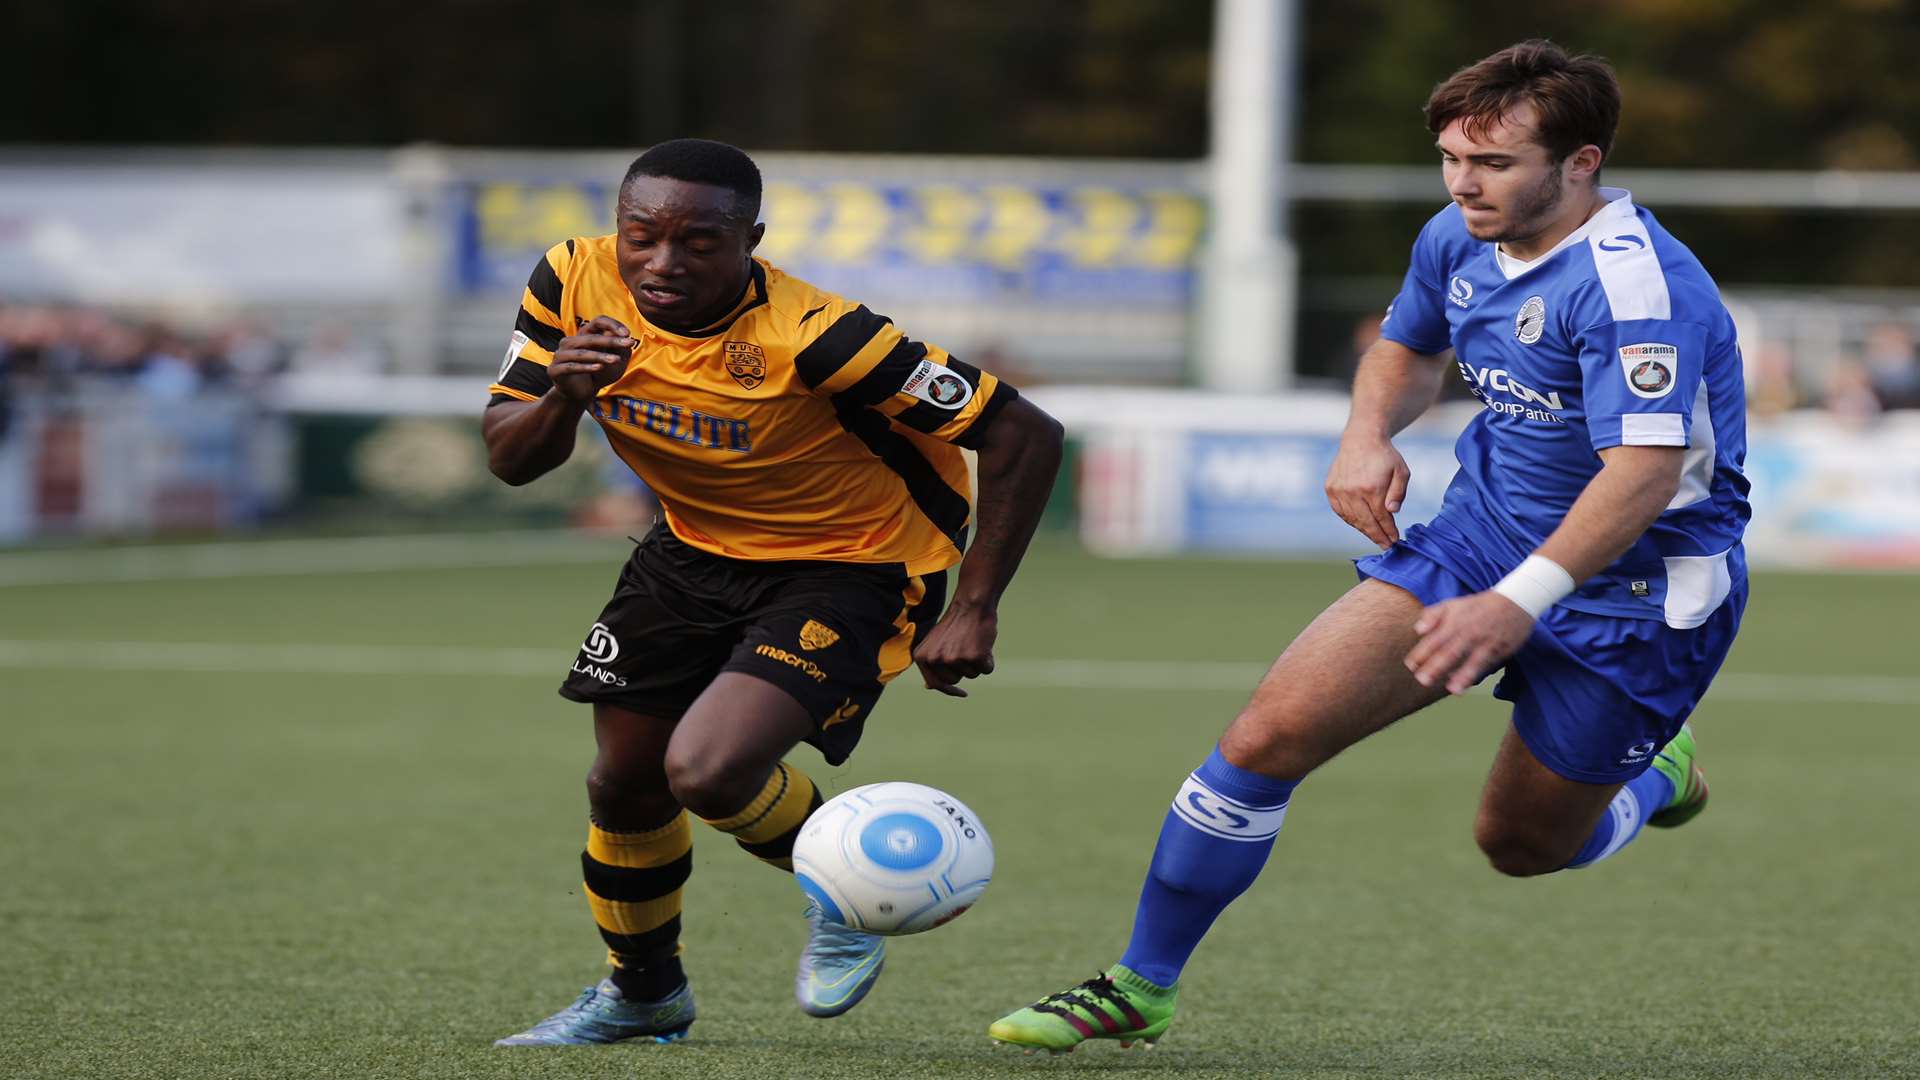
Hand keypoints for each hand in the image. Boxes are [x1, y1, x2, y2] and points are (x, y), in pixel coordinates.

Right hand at [549, 316, 633, 402]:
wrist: (581, 394)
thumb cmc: (599, 374)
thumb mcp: (615, 362)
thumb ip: (621, 350)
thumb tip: (627, 338)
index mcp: (584, 335)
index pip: (598, 322)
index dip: (613, 325)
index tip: (628, 334)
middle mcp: (570, 342)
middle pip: (590, 337)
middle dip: (610, 341)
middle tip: (628, 344)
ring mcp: (560, 355)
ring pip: (581, 352)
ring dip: (599, 356)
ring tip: (615, 360)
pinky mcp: (555, 370)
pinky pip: (571, 367)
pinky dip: (585, 367)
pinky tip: (599, 368)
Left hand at [912, 602, 997, 697]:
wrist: (971, 603)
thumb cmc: (955, 623)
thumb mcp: (935, 642)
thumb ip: (932, 663)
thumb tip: (928, 687)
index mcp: (922, 656)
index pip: (935, 683)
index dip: (950, 690)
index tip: (963, 692)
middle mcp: (936, 659)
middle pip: (955, 680)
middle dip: (964, 669)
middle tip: (966, 647)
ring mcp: (954, 659)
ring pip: (972, 675)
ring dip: (976, 662)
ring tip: (973, 641)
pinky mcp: (974, 657)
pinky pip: (986, 669)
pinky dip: (989, 660)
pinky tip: (984, 644)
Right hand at [1326, 433, 1410, 549]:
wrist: (1361, 439)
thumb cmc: (1385, 456)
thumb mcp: (1401, 471)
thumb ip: (1399, 493)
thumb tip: (1392, 512)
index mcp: (1372, 488)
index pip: (1381, 518)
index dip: (1388, 531)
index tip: (1394, 541)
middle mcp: (1352, 491)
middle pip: (1366, 522)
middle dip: (1377, 536)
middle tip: (1385, 545)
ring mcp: (1339, 491)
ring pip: (1352, 519)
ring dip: (1364, 530)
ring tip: (1375, 535)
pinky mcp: (1330, 489)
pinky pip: (1341, 512)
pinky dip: (1351, 520)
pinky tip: (1361, 523)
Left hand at [1404, 591, 1534, 694]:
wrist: (1514, 601)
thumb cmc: (1478, 606)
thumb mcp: (1453, 604)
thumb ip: (1432, 615)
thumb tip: (1417, 630)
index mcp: (1453, 622)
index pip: (1434, 639)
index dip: (1422, 653)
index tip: (1410, 666)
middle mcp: (1468, 632)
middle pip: (1449, 651)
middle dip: (1436, 666)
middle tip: (1422, 680)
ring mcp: (1484, 642)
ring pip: (1470, 660)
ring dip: (1461, 675)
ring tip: (1451, 690)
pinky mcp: (1499, 649)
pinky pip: (1485, 663)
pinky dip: (1475, 674)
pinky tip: (1466, 685)